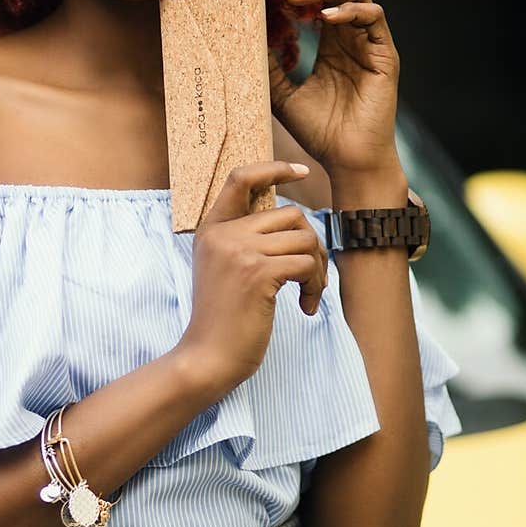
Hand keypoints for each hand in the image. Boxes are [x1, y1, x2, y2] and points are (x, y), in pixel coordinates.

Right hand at [176, 160, 328, 401]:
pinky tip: (305, 307)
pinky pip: (307, 263)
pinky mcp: (259, 273)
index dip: (274, 169)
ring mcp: (240, 251)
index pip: (241, 178)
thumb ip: (245, 242)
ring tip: (308, 294)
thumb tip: (295, 222)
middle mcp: (223, 234)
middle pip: (290, 214)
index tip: (300, 170)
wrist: (207, 357)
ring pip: (305, 239)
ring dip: (318, 269)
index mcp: (211, 229)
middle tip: (311, 276)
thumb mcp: (223, 270)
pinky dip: (315, 286)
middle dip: (311, 244)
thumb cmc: (222, 320)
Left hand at [267, 0, 400, 175]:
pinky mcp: (386, 54)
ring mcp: (371, 43)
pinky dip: (349, 11)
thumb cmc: (319, 133)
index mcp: (333, 43)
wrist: (346, 160)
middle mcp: (353, 37)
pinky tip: (324, 18)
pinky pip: (373, 18)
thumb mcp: (282, 96)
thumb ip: (269, 67)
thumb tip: (244, 39)